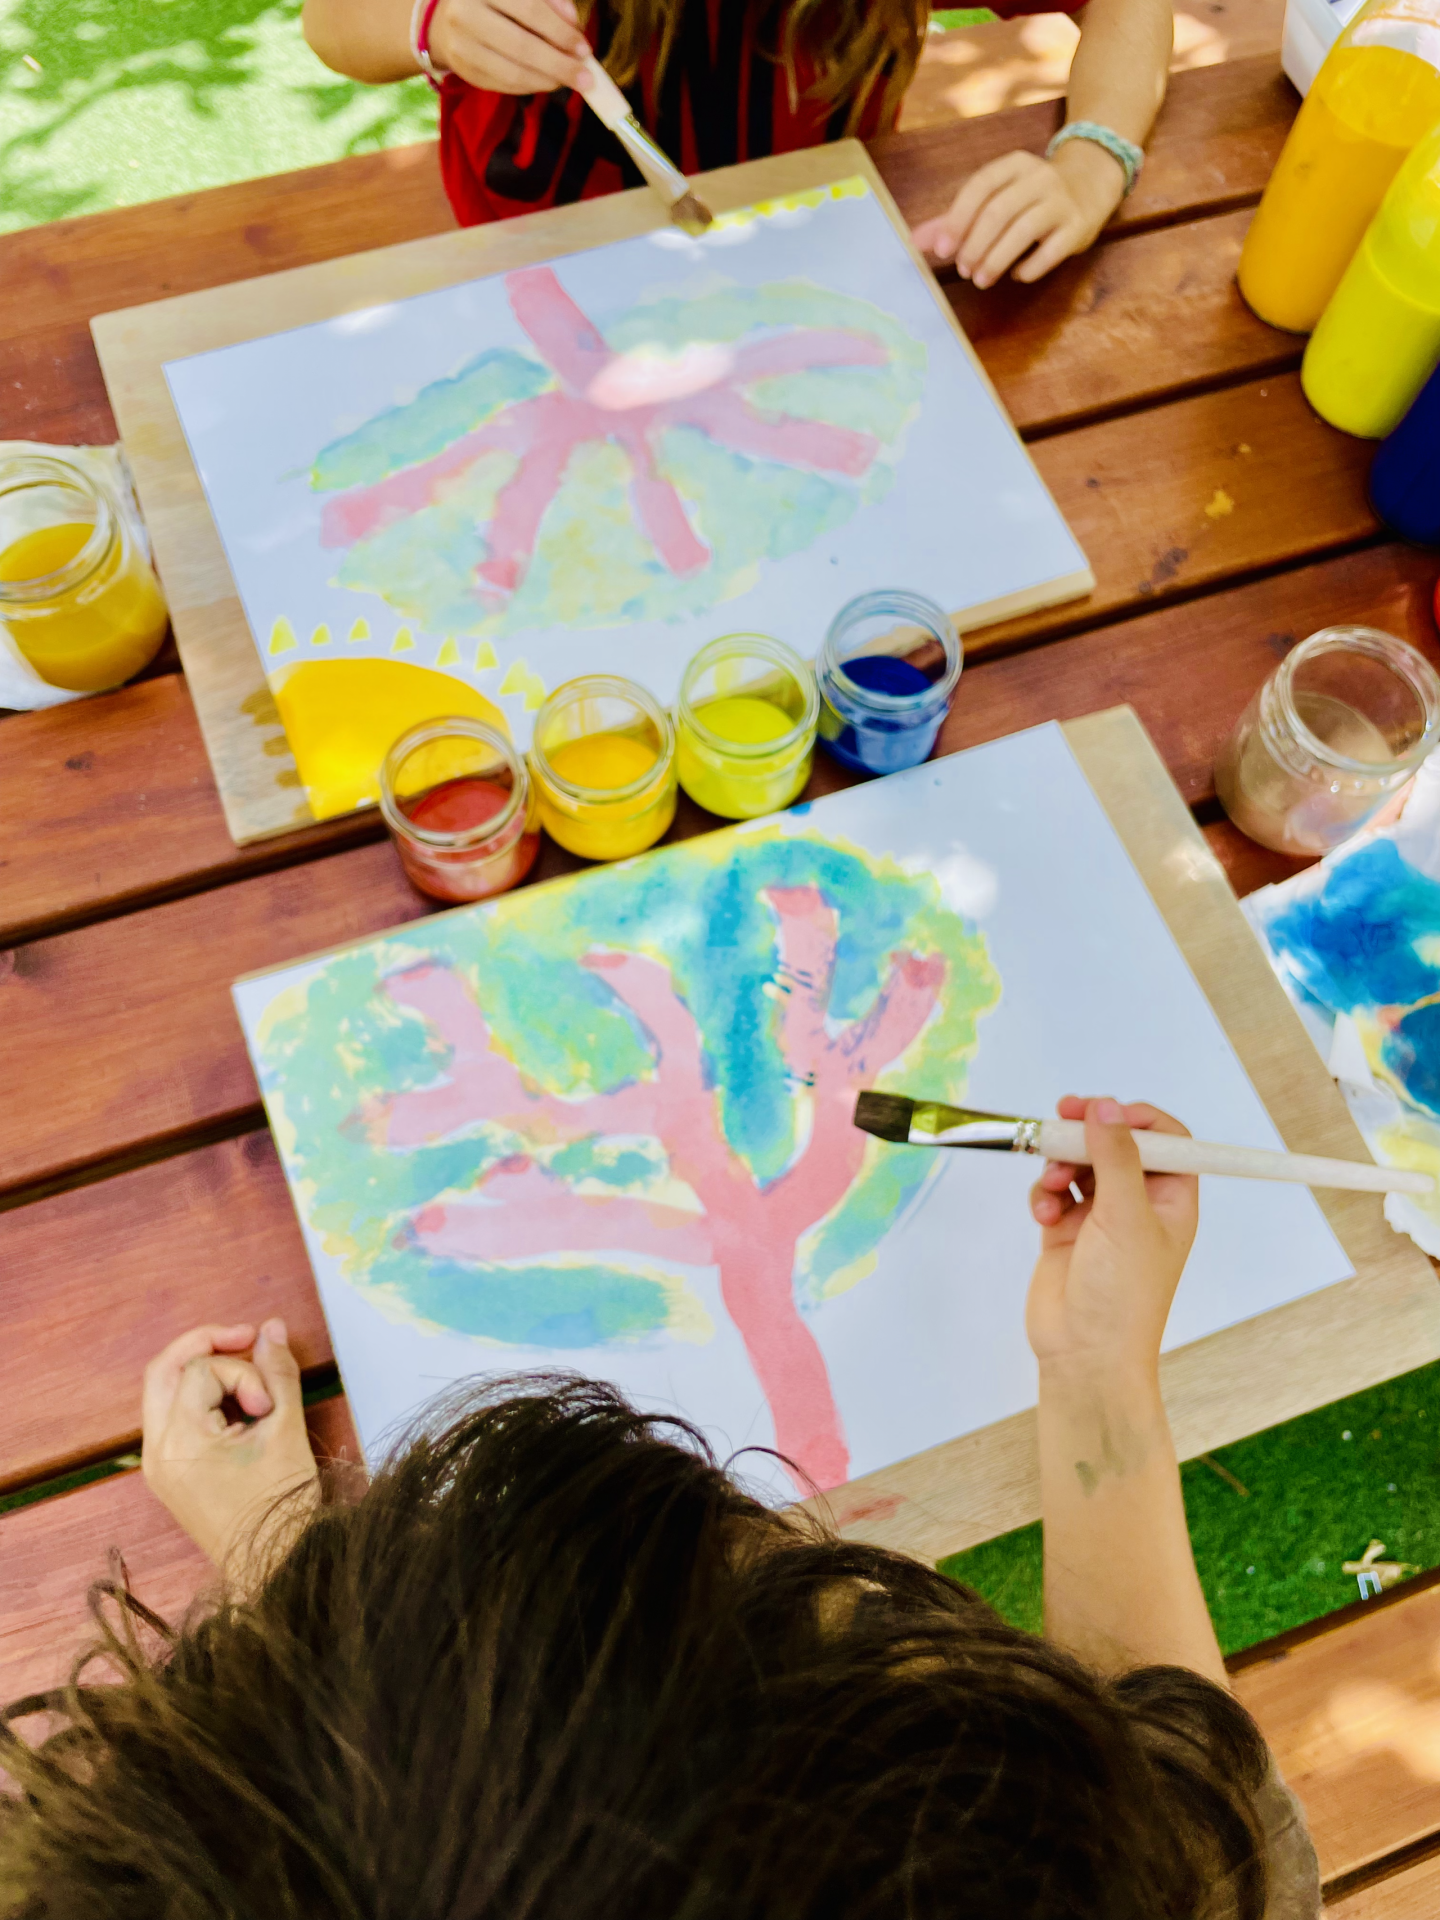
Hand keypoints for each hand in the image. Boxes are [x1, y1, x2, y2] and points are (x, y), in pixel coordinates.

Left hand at [141, 1321, 318, 1578]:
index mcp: (179, 1442)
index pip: (202, 1371)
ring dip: (205, 1373)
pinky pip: (175, 1417)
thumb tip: (273, 1328)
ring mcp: (157, 1465)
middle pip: (163, 1370)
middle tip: (248, 1337)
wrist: (274, 1569)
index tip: (271, 1405)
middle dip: (206, 1346)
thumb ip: (279, 1372)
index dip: (244, 1373)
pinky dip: (203, 1400)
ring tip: (251, 1385)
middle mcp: (156, 1451)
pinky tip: (238, 1409)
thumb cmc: (280, 1506)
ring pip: (165, 1391)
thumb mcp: (285, 1431)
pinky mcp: (168, 1474)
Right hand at [427, 0, 588, 92]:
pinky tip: (548, 82)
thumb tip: (572, 22)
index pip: (529, 9)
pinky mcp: (464, 70)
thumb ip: (547, 0)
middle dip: (559, 65)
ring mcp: (461, 45)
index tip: (584, 49)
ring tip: (570, 81)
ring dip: (548, 81)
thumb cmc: (495, 1)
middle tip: (585, 78)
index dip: (560, 31)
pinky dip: (531, 86)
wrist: (446, 17)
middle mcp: (465, 13)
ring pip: (512, 72)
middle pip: (521, 46)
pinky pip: (504, 85)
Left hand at [911, 142, 1124, 287]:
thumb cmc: (1031, 196)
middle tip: (962, 269)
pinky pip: (1051, 251)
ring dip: (996, 259)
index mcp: (1014, 165)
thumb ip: (956, 218)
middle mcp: (1039, 178)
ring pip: (1024, 230)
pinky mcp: (1078, 227)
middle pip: (999, 211)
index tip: (942, 249)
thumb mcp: (996, 197)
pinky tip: (1017, 275)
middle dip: (975, 244)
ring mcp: (1061, 201)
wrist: (1091, 183)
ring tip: (980, 280)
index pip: (981, 186)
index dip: (958, 218)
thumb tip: (915, 241)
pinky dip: (1029, 267)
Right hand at [1025, 1097, 1197, 1379]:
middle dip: (1087, 1133)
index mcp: (1171, 1200)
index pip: (1165, 1140)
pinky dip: (1044, 1196)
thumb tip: (1105, 1108)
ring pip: (1079, 1165)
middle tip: (1062, 1116)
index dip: (1137, 1119)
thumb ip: (1115, 1156)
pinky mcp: (1066, 1231)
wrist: (1085, 1354)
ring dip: (1060, 1165)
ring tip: (1053, 1184)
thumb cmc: (1123, 1294)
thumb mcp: (1126, 1216)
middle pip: (1115, 1145)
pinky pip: (1053, 1192)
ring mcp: (1101, 1218)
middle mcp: (1139, 1204)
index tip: (1106, 1112)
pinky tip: (1043, 1216)